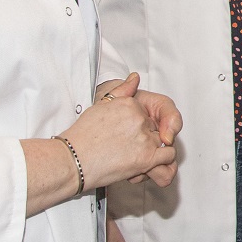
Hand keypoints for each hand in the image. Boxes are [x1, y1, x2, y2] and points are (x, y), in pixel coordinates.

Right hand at [66, 73, 177, 188]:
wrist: (73, 159)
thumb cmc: (82, 137)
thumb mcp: (100, 106)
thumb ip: (122, 91)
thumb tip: (135, 78)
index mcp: (130, 104)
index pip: (148, 114)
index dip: (139, 127)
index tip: (126, 135)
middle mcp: (139, 118)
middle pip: (155, 128)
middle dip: (146, 138)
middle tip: (128, 148)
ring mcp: (144, 137)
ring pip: (163, 141)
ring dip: (154, 151)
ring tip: (135, 157)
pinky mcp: (147, 157)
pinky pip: (169, 155)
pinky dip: (162, 162)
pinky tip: (147, 164)